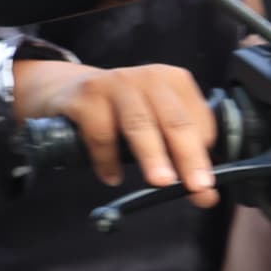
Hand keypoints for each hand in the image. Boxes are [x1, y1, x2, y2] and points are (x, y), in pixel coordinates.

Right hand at [13, 58, 217, 202]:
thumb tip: (204, 192)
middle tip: (197, 186)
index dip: (206, 154)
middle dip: (189, 156)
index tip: (206, 184)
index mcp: (173, 81)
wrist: (64, 88)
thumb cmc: (119, 111)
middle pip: (175, 121)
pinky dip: (108, 159)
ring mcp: (115, 83)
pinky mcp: (86, 95)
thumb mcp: (154, 119)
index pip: (199, 120)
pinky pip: (101, 133)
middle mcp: (148, 77)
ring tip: (161, 182)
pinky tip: (112, 176)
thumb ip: (178, 148)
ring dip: (153, 156)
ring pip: (139, 124)